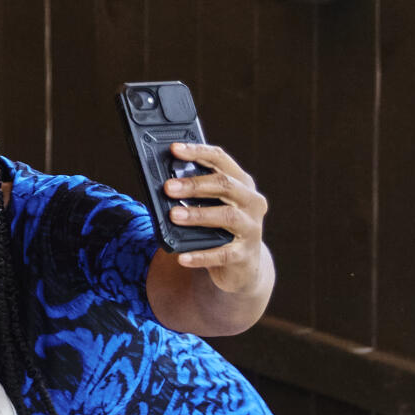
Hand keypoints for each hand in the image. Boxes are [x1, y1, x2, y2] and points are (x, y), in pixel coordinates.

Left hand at [165, 142, 271, 286]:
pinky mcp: (244, 254)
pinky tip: (182, 257)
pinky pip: (221, 254)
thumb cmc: (220, 227)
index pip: (220, 160)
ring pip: (226, 216)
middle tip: (168, 187)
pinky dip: (200, 255)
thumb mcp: (212, 205)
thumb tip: (162, 182)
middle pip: (224, 185)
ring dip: (198, 215)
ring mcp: (251, 228)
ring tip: (173, 215)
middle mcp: (251, 202)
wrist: (244, 265)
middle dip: (194, 185)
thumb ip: (195, 192)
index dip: (197, 152)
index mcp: (242, 183)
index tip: (174, 149)